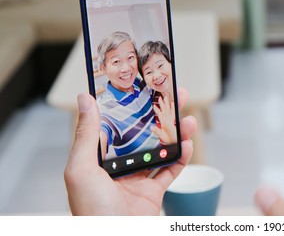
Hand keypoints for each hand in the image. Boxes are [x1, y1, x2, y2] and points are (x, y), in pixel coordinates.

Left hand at [64, 87, 196, 214]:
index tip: (144, 87)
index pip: (117, 123)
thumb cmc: (91, 211)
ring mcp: (138, 178)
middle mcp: (119, 165)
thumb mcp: (81, 169)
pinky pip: (171, 170)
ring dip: (176, 133)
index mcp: (99, 157)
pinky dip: (181, 157)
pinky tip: (187, 145)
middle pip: (144, 132)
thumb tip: (86, 99)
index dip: (131, 104)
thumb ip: (86, 134)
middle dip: (161, 113)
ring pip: (161, 149)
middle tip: (175, 95)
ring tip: (188, 120)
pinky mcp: (154, 191)